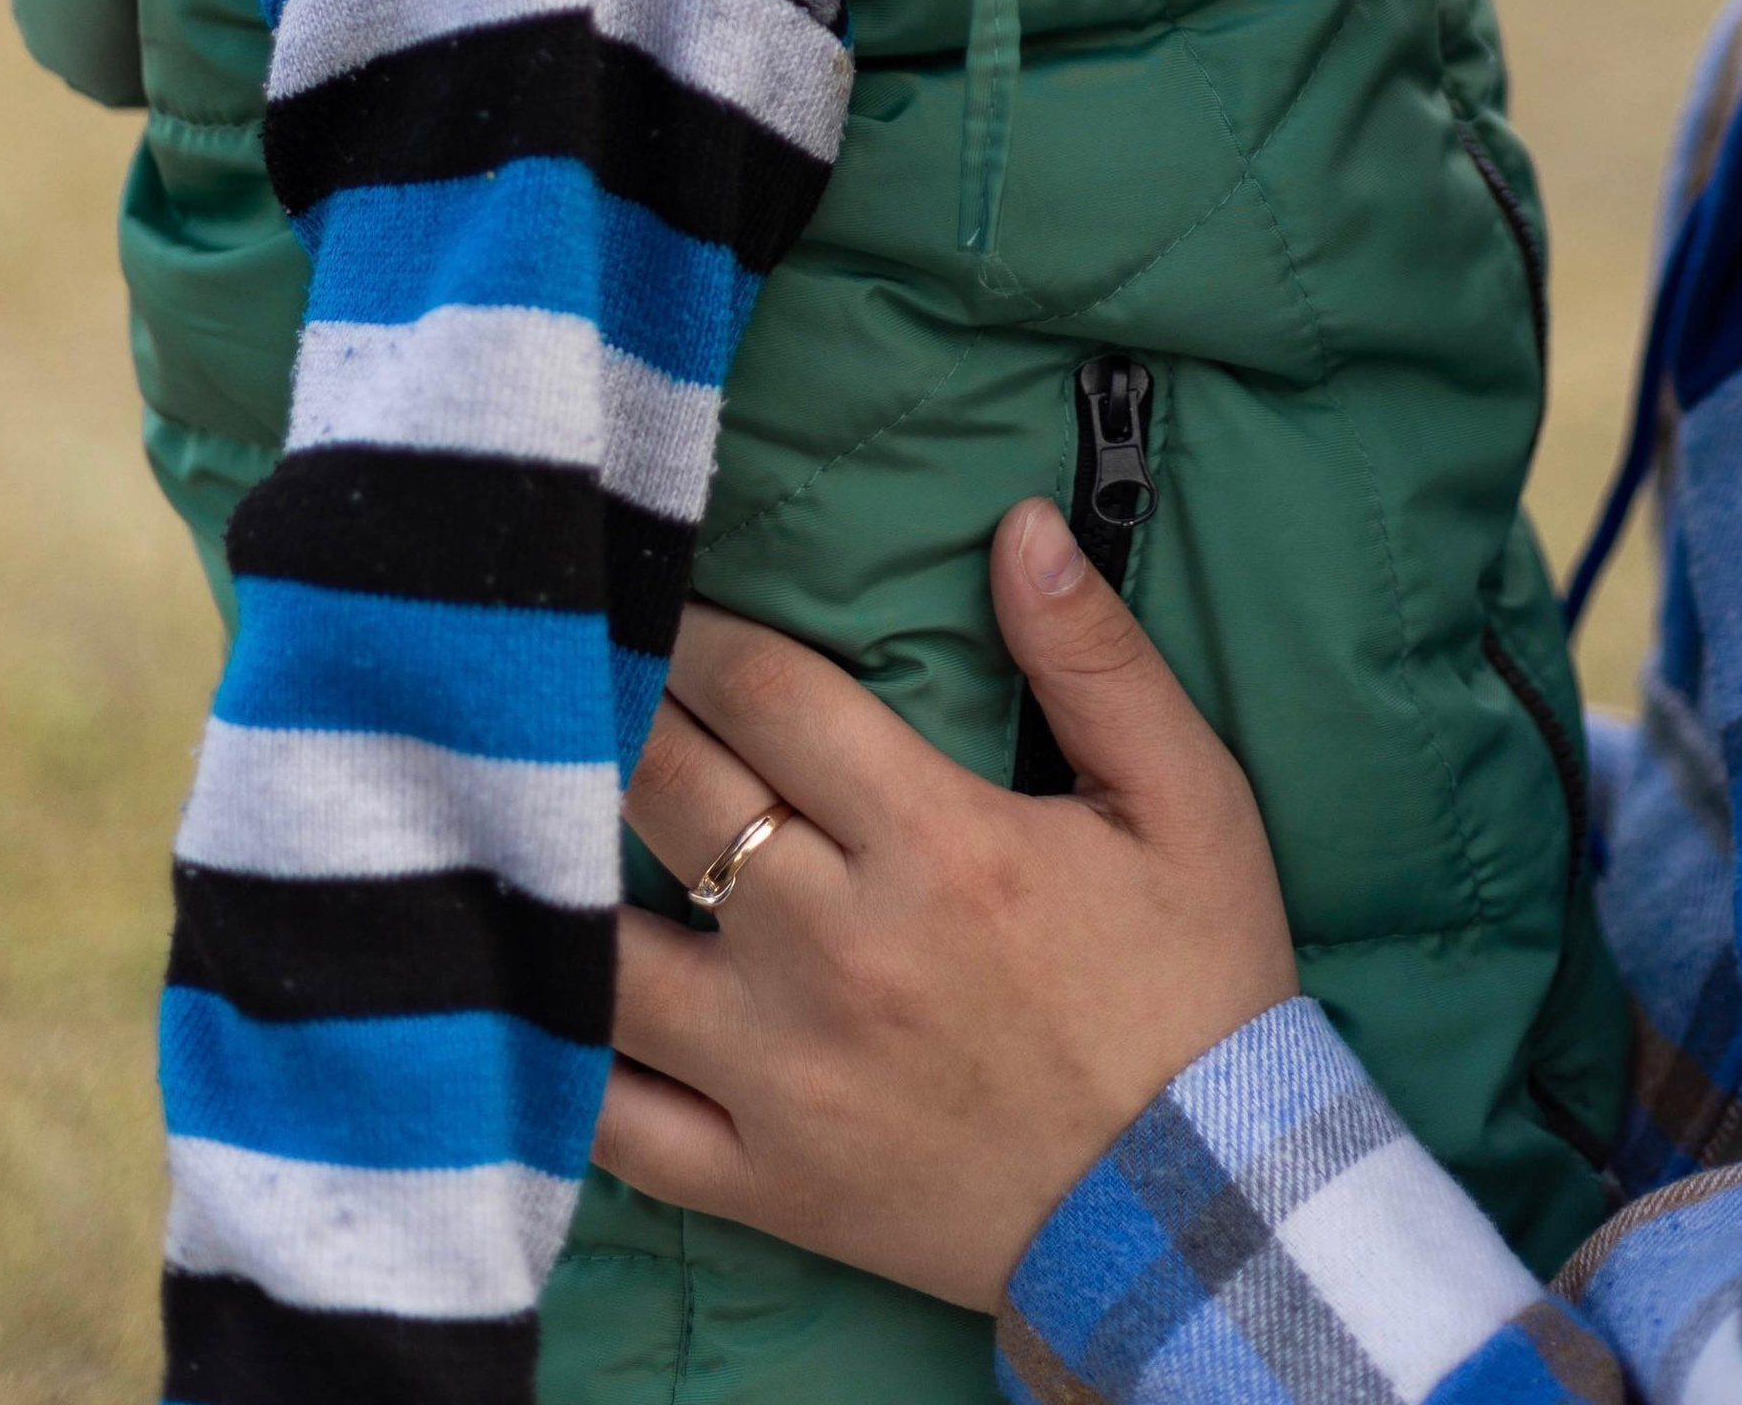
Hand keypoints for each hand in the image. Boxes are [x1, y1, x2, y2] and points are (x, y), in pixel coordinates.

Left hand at [592, 497, 1298, 1312]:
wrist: (1203, 1217)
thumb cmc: (1197, 988)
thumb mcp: (1189, 801)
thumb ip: (1096, 656)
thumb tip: (1022, 524)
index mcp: (940, 846)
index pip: (767, 697)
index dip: (701, 631)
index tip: (665, 596)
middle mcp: (841, 954)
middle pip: (672, 794)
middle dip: (621, 709)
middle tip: (584, 668)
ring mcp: (787, 1079)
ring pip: (609, 953)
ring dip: (562, 870)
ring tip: (538, 809)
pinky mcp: (766, 1185)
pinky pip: (616, 1121)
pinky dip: (559, 1053)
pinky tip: (537, 987)